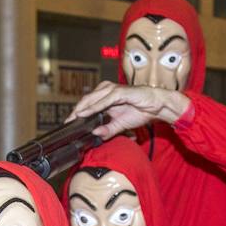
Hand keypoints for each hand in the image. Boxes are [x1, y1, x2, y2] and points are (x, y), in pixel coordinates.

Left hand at [66, 82, 191, 138]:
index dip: (77, 113)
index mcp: (106, 96)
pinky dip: (94, 107)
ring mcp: (114, 90)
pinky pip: (104, 100)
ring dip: (82, 109)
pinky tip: (86, 114)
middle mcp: (108, 90)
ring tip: (73, 118)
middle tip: (67, 122)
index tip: (68, 124)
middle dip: (76, 111)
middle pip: (86, 100)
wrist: (158, 105)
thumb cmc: (142, 110)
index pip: (88, 104)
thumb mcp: (121, 124)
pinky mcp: (121, 92)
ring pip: (92, 98)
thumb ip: (108, 130)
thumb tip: (95, 135)